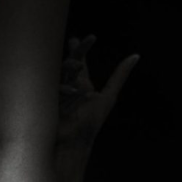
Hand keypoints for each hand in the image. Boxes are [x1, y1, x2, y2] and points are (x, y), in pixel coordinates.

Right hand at [57, 35, 138, 150]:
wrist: (73, 143)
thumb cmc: (90, 123)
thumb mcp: (108, 96)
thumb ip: (119, 76)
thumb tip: (135, 56)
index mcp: (81, 85)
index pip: (80, 63)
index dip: (80, 50)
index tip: (78, 38)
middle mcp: (67, 86)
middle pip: (69, 63)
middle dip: (72, 52)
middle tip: (74, 40)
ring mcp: (55, 94)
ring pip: (58, 73)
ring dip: (67, 67)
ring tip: (77, 62)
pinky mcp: (46, 102)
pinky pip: (52, 89)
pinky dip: (63, 88)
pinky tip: (74, 90)